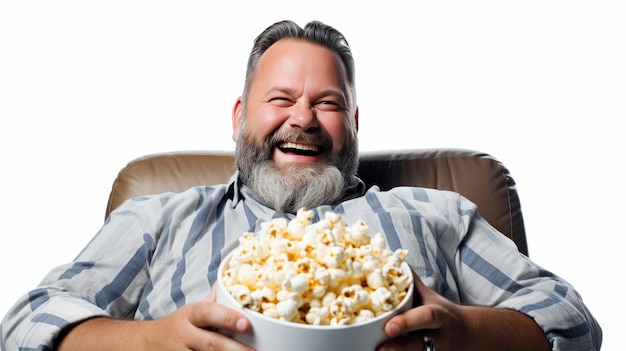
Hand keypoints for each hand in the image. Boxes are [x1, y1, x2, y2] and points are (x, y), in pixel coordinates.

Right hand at [57, 284, 254, 350]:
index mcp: (191, 315)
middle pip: (213, 344)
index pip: (209, 313)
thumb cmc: (179, 325)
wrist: (144, 344)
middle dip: (237, 350)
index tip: (247, 324)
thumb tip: (232, 281)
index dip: (228, 318)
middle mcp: (184, 335)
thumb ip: (213, 300)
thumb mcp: (192, 310)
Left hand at [377, 271, 462, 350]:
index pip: (426, 317)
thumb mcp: (430, 296)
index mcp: (438, 315)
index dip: (407, 322)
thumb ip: (411, 282)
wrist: (469, 334)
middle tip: (380, 349)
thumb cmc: (441, 312)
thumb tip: (390, 259)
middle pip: (419, 344)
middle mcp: (438, 336)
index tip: (388, 327)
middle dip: (400, 347)